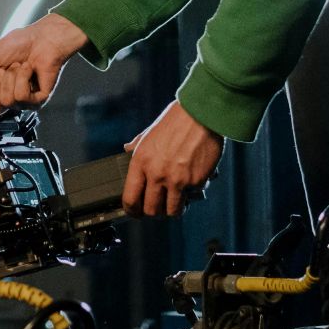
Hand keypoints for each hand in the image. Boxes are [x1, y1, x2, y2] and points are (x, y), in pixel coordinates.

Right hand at [0, 13, 88, 118]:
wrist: (43, 38)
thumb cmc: (21, 44)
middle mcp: (6, 98)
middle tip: (0, 72)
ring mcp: (22, 102)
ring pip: (7, 101)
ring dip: (10, 78)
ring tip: (18, 67)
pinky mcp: (37, 100)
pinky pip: (21, 96)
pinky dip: (22, 78)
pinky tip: (28, 70)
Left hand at [122, 101, 223, 217]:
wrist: (202, 115)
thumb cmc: (176, 121)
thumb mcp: (149, 133)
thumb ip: (137, 145)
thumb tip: (126, 149)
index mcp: (140, 162)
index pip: (130, 198)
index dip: (132, 211)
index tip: (136, 213)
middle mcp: (156, 174)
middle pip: (151, 210)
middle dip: (155, 212)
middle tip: (160, 206)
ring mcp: (176, 180)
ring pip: (171, 211)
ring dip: (174, 208)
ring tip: (177, 199)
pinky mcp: (195, 182)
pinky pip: (192, 197)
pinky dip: (192, 193)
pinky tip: (193, 180)